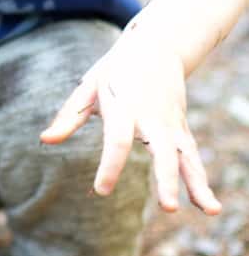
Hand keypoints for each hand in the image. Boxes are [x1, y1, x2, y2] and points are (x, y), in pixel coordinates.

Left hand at [40, 28, 221, 215]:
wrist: (158, 44)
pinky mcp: (181, 128)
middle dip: (166, 180)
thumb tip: (45, 140)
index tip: (102, 190)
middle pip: (162, 151)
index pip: (118, 140)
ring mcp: (171, 123)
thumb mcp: (88, 87)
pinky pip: (192, 157)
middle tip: (168, 208)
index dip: (111, 166)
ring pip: (186, 156)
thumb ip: (69, 117)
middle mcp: (151, 117)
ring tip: (210, 211)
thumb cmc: (115, 70)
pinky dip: (202, 180)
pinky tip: (210, 207)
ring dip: (197, 184)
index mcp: (124, 107)